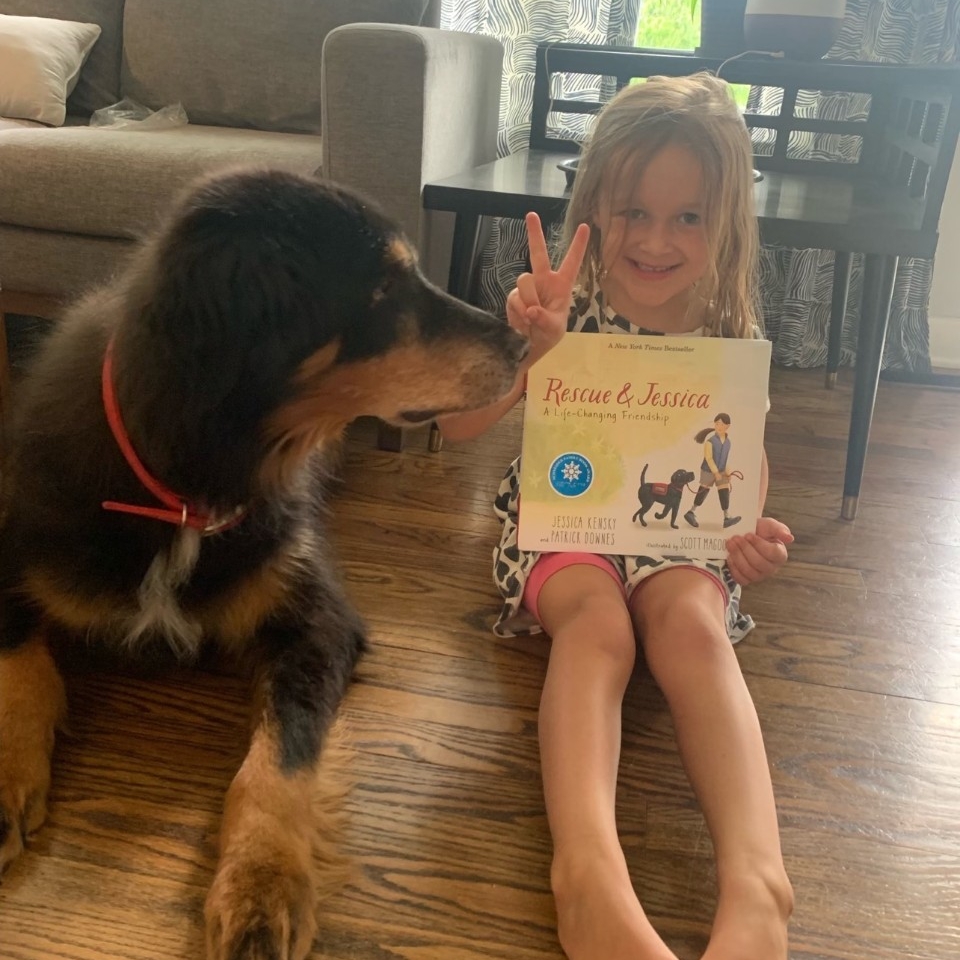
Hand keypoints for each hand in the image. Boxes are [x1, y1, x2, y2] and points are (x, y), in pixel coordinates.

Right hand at [506, 212, 589, 364]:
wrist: (529, 345)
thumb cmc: (549, 334)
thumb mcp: (553, 330)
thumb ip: (544, 319)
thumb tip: (530, 310)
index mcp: (562, 285)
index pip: (571, 262)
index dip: (578, 245)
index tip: (585, 226)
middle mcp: (544, 281)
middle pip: (538, 253)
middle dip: (534, 233)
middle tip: (531, 214)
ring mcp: (527, 287)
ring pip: (524, 282)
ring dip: (528, 302)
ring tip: (531, 321)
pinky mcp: (513, 296)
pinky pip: (514, 299)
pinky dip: (518, 314)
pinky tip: (522, 323)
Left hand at [725, 516, 793, 585]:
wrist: (742, 536)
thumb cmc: (758, 531)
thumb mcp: (768, 525)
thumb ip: (779, 529)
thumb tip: (790, 538)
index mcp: (780, 555)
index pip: (772, 553)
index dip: (759, 544)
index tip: (748, 535)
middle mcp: (771, 568)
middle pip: (759, 562)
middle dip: (745, 549)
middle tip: (735, 537)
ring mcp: (759, 575)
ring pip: (748, 571)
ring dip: (737, 556)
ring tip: (730, 543)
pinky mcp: (746, 580)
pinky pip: (740, 578)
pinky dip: (733, 567)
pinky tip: (729, 556)